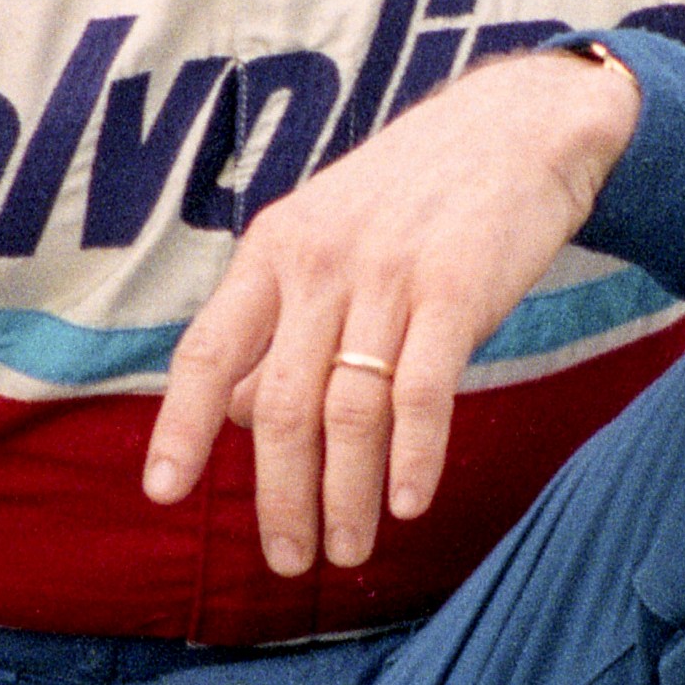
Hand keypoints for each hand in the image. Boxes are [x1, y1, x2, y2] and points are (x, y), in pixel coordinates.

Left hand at [143, 46, 639, 574]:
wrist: (518, 125)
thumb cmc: (418, 192)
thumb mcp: (326, 236)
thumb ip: (279, 321)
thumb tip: (235, 411)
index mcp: (275, 249)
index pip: (208, 350)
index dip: (181, 427)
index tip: (166, 491)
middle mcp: (321, 263)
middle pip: (280, 404)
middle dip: (280, 495)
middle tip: (289, 559)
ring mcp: (388, 276)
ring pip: (349, 410)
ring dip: (346, 495)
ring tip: (349, 550)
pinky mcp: (457, 289)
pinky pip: (423, 391)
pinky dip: (414, 457)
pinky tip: (409, 504)